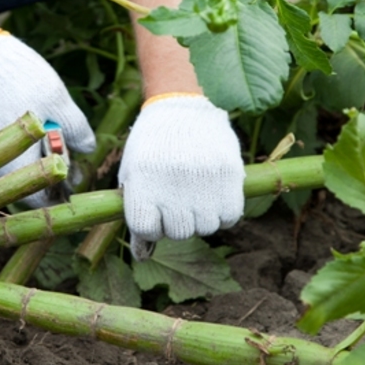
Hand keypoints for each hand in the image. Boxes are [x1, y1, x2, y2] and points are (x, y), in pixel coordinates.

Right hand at [0, 33, 94, 206]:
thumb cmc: (22, 79)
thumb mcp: (60, 103)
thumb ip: (76, 129)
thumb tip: (88, 149)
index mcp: (15, 161)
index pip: (34, 199)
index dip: (56, 197)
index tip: (73, 185)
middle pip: (27, 182)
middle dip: (51, 173)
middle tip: (70, 158)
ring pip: (21, 163)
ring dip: (41, 155)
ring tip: (58, 133)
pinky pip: (13, 146)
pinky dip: (29, 142)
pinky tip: (42, 123)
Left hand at [118, 94, 244, 259]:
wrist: (181, 107)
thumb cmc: (151, 146)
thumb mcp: (134, 175)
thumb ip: (136, 214)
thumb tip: (143, 257)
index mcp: (143, 183)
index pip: (147, 230)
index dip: (151, 227)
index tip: (155, 214)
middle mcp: (172, 185)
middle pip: (178, 232)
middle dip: (176, 223)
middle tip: (176, 201)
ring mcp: (203, 182)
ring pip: (206, 227)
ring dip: (200, 218)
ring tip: (195, 195)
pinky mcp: (229, 175)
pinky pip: (230, 217)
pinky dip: (223, 213)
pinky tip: (213, 195)